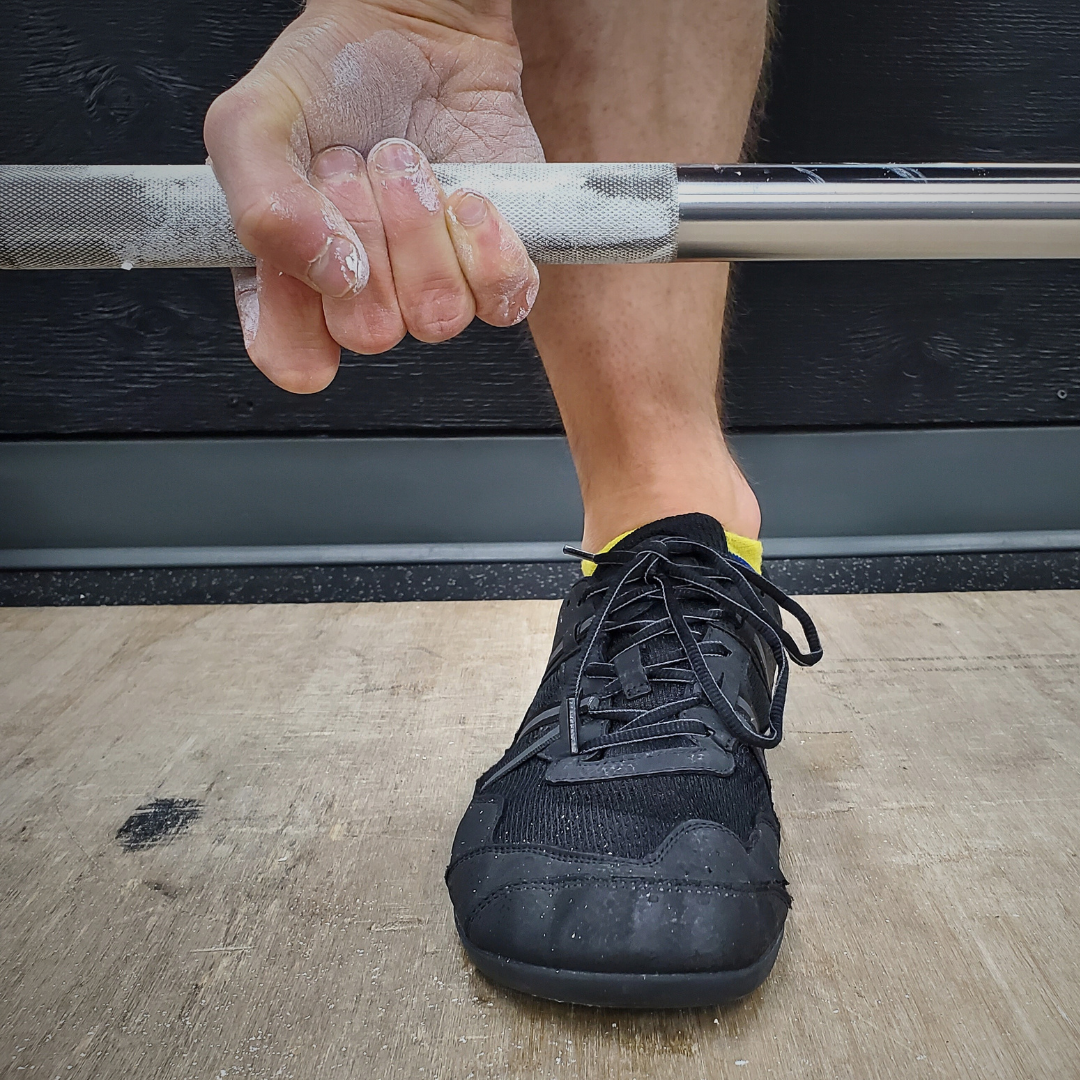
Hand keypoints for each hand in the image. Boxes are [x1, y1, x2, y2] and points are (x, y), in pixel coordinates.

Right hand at [204, 0, 542, 391]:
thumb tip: (327, 270)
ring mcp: (433, 287)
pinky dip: (488, 244)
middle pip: (372, 330)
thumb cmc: (332, 77)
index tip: (312, 247)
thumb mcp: (254, 121)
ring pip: (437, 314)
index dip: (303, 311)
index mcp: (293, 282)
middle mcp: (363, 297)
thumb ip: (259, 205)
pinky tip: (464, 195)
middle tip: (355, 173)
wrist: (418, 28)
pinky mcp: (494, 268)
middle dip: (364, 237)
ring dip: (420, 227)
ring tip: (404, 165)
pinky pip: (504, 300)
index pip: (295, 356)